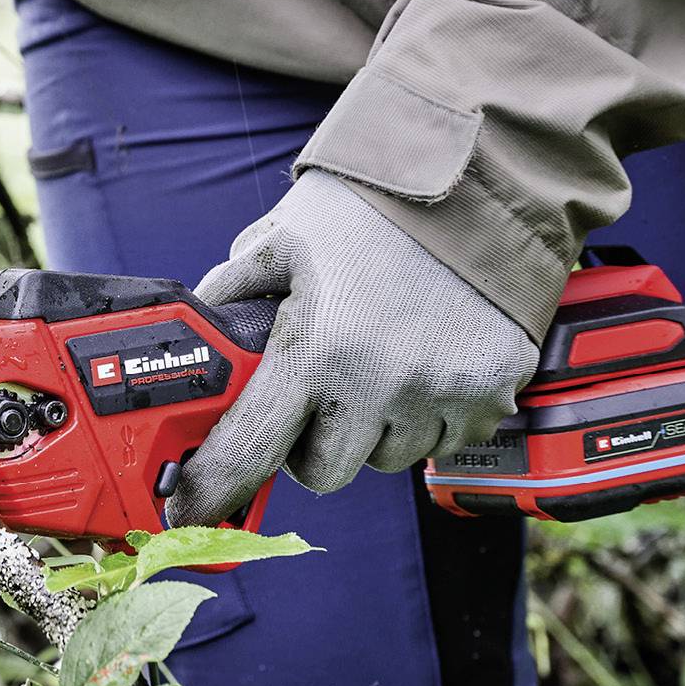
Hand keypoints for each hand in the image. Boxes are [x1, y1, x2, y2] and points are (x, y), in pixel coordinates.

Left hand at [165, 170, 538, 525]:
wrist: (474, 174)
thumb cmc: (370, 205)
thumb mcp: (280, 239)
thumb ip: (233, 292)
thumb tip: (204, 337)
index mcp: (316, 350)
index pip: (251, 449)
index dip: (215, 486)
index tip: (191, 510)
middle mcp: (379, 385)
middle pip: (324, 473)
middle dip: (310, 444)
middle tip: (315, 394)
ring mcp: (442, 394)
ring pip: (387, 458)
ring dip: (374, 427)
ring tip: (379, 358)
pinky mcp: (493, 393)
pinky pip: (447, 438)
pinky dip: (430, 413)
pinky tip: (425, 357)